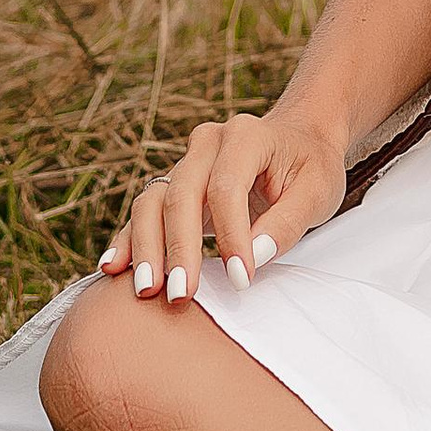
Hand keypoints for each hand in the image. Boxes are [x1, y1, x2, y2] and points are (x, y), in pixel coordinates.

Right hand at [95, 106, 350, 304]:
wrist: (299, 140)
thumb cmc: (312, 168)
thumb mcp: (318, 192)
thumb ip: (288, 223)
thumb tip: (253, 257)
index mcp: (246, 135)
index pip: (227, 188)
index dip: (231, 236)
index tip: (241, 280)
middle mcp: (208, 143)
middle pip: (181, 195)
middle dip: (178, 249)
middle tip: (181, 295)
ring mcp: (186, 161)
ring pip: (153, 201)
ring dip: (147, 247)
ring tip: (145, 289)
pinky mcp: (174, 184)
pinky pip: (144, 210)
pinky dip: (129, 238)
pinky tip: (112, 267)